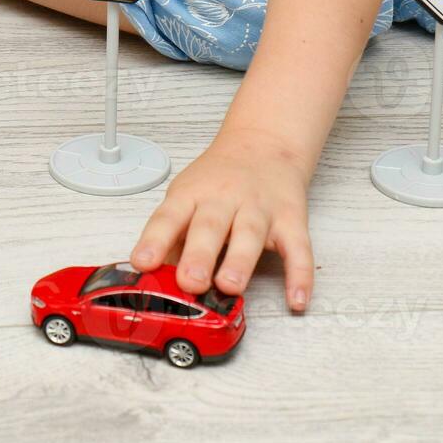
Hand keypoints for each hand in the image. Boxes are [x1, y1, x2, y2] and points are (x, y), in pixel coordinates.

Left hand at [131, 128, 315, 311]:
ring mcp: (260, 209)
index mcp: (192, 195)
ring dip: (239, 263)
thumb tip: (151, 278)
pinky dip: (300, 275)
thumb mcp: (186, 196)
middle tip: (189, 282)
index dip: (154, 240)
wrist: (264, 142)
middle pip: (210, 227)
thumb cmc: (219, 179)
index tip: (142, 262)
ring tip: (229, 287)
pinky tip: (297, 299)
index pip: (169, 216)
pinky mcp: (290, 220)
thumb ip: (171, 237)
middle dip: (199, 256)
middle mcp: (225, 199)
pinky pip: (298, 250)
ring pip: (250, 236)